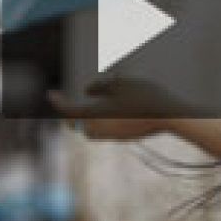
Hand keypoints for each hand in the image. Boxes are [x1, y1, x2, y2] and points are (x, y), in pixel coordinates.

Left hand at [47, 77, 180, 141]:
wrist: (170, 116)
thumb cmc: (144, 95)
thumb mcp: (120, 83)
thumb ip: (100, 86)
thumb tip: (86, 91)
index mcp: (97, 116)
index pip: (70, 111)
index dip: (58, 102)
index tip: (50, 93)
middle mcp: (103, 129)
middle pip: (80, 126)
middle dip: (73, 115)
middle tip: (69, 104)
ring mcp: (116, 136)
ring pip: (93, 130)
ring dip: (89, 119)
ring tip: (92, 106)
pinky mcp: (127, 137)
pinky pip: (108, 131)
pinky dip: (103, 121)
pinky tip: (112, 109)